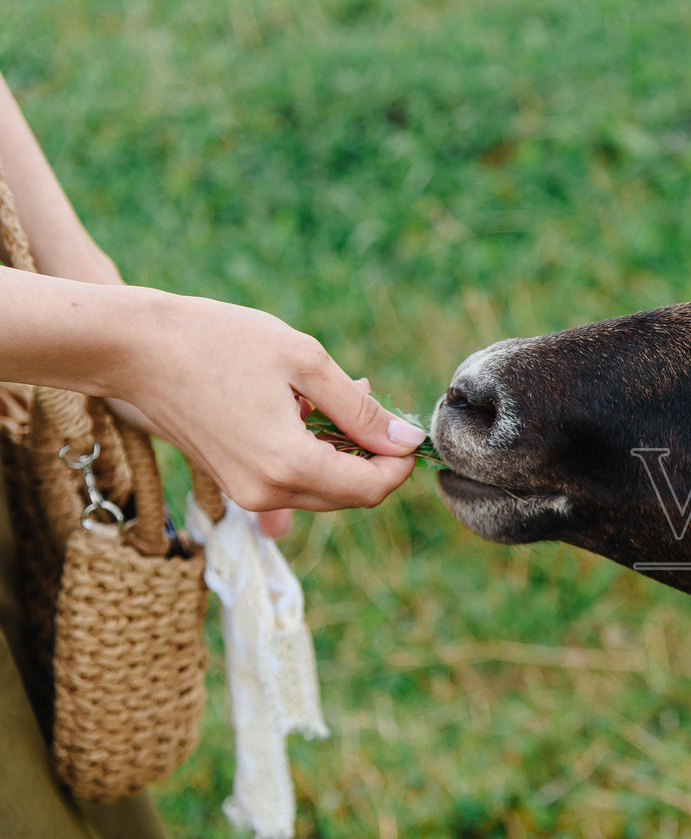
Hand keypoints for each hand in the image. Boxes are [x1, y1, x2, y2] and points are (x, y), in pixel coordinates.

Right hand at [112, 288, 422, 512]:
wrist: (136, 348)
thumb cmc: (220, 342)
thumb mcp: (305, 363)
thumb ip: (359, 410)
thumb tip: (406, 440)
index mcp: (288, 464)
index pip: (372, 489)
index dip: (400, 462)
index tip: (405, 426)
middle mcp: (267, 492)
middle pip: (351, 496)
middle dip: (374, 457)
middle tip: (372, 404)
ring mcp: (247, 493)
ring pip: (324, 491)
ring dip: (345, 454)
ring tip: (340, 398)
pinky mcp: (234, 483)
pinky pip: (293, 481)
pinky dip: (314, 454)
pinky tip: (308, 410)